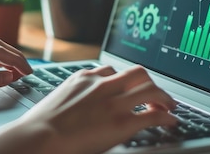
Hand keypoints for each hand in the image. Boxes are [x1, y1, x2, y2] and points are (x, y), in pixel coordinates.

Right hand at [0, 65, 176, 153]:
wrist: (38, 138)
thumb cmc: (39, 127)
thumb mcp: (58, 102)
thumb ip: (74, 99)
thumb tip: (78, 110)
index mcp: (83, 78)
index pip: (111, 70)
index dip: (125, 80)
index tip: (129, 86)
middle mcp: (101, 85)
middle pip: (137, 73)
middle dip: (150, 82)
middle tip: (157, 94)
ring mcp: (113, 102)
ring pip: (150, 88)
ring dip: (164, 97)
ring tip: (169, 105)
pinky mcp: (122, 122)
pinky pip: (153, 114)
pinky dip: (166, 116)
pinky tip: (170, 121)